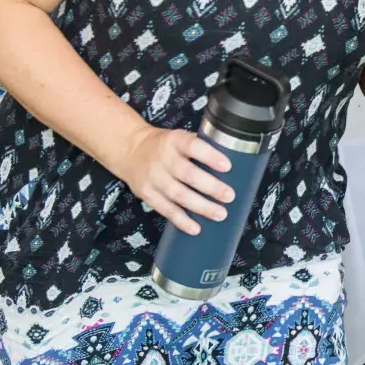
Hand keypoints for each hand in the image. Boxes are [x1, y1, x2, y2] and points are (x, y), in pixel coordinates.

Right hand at [115, 125, 235, 235]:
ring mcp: (154, 178)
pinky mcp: (147, 194)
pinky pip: (166, 209)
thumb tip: (233, 160)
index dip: (210, 156)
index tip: (227, 166)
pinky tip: (195, 228)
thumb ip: (200, 147)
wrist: (131, 151)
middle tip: (229, 196)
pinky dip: (181, 220)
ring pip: (179, 195)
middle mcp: (163, 158)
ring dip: (201, 206)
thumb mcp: (179, 137)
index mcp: (175, 140)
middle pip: (188, 174)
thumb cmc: (164, 146)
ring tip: (220, 213)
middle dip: (211, 187)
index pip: (193, 146)